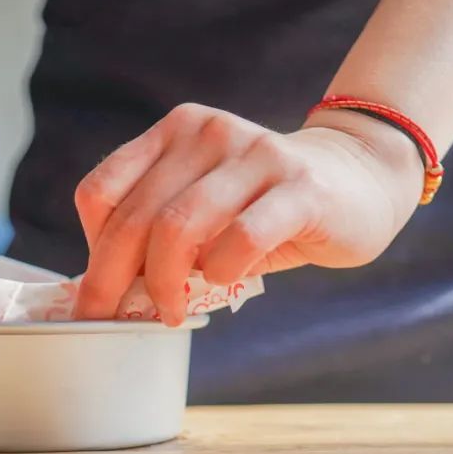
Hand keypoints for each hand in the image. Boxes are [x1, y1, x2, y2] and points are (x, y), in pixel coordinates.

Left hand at [73, 103, 423, 324]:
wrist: (361, 180)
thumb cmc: (266, 209)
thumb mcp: (205, 210)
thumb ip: (161, 236)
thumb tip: (111, 292)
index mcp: (174, 133)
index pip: (102, 190)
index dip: (91, 248)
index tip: (99, 290)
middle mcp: (208, 133)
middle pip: (135, 217)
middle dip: (111, 280)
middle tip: (110, 320)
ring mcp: (255, 154)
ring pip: (179, 228)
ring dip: (164, 284)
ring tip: (171, 312)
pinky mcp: (299, 186)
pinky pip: (241, 238)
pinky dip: (221, 271)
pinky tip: (224, 281)